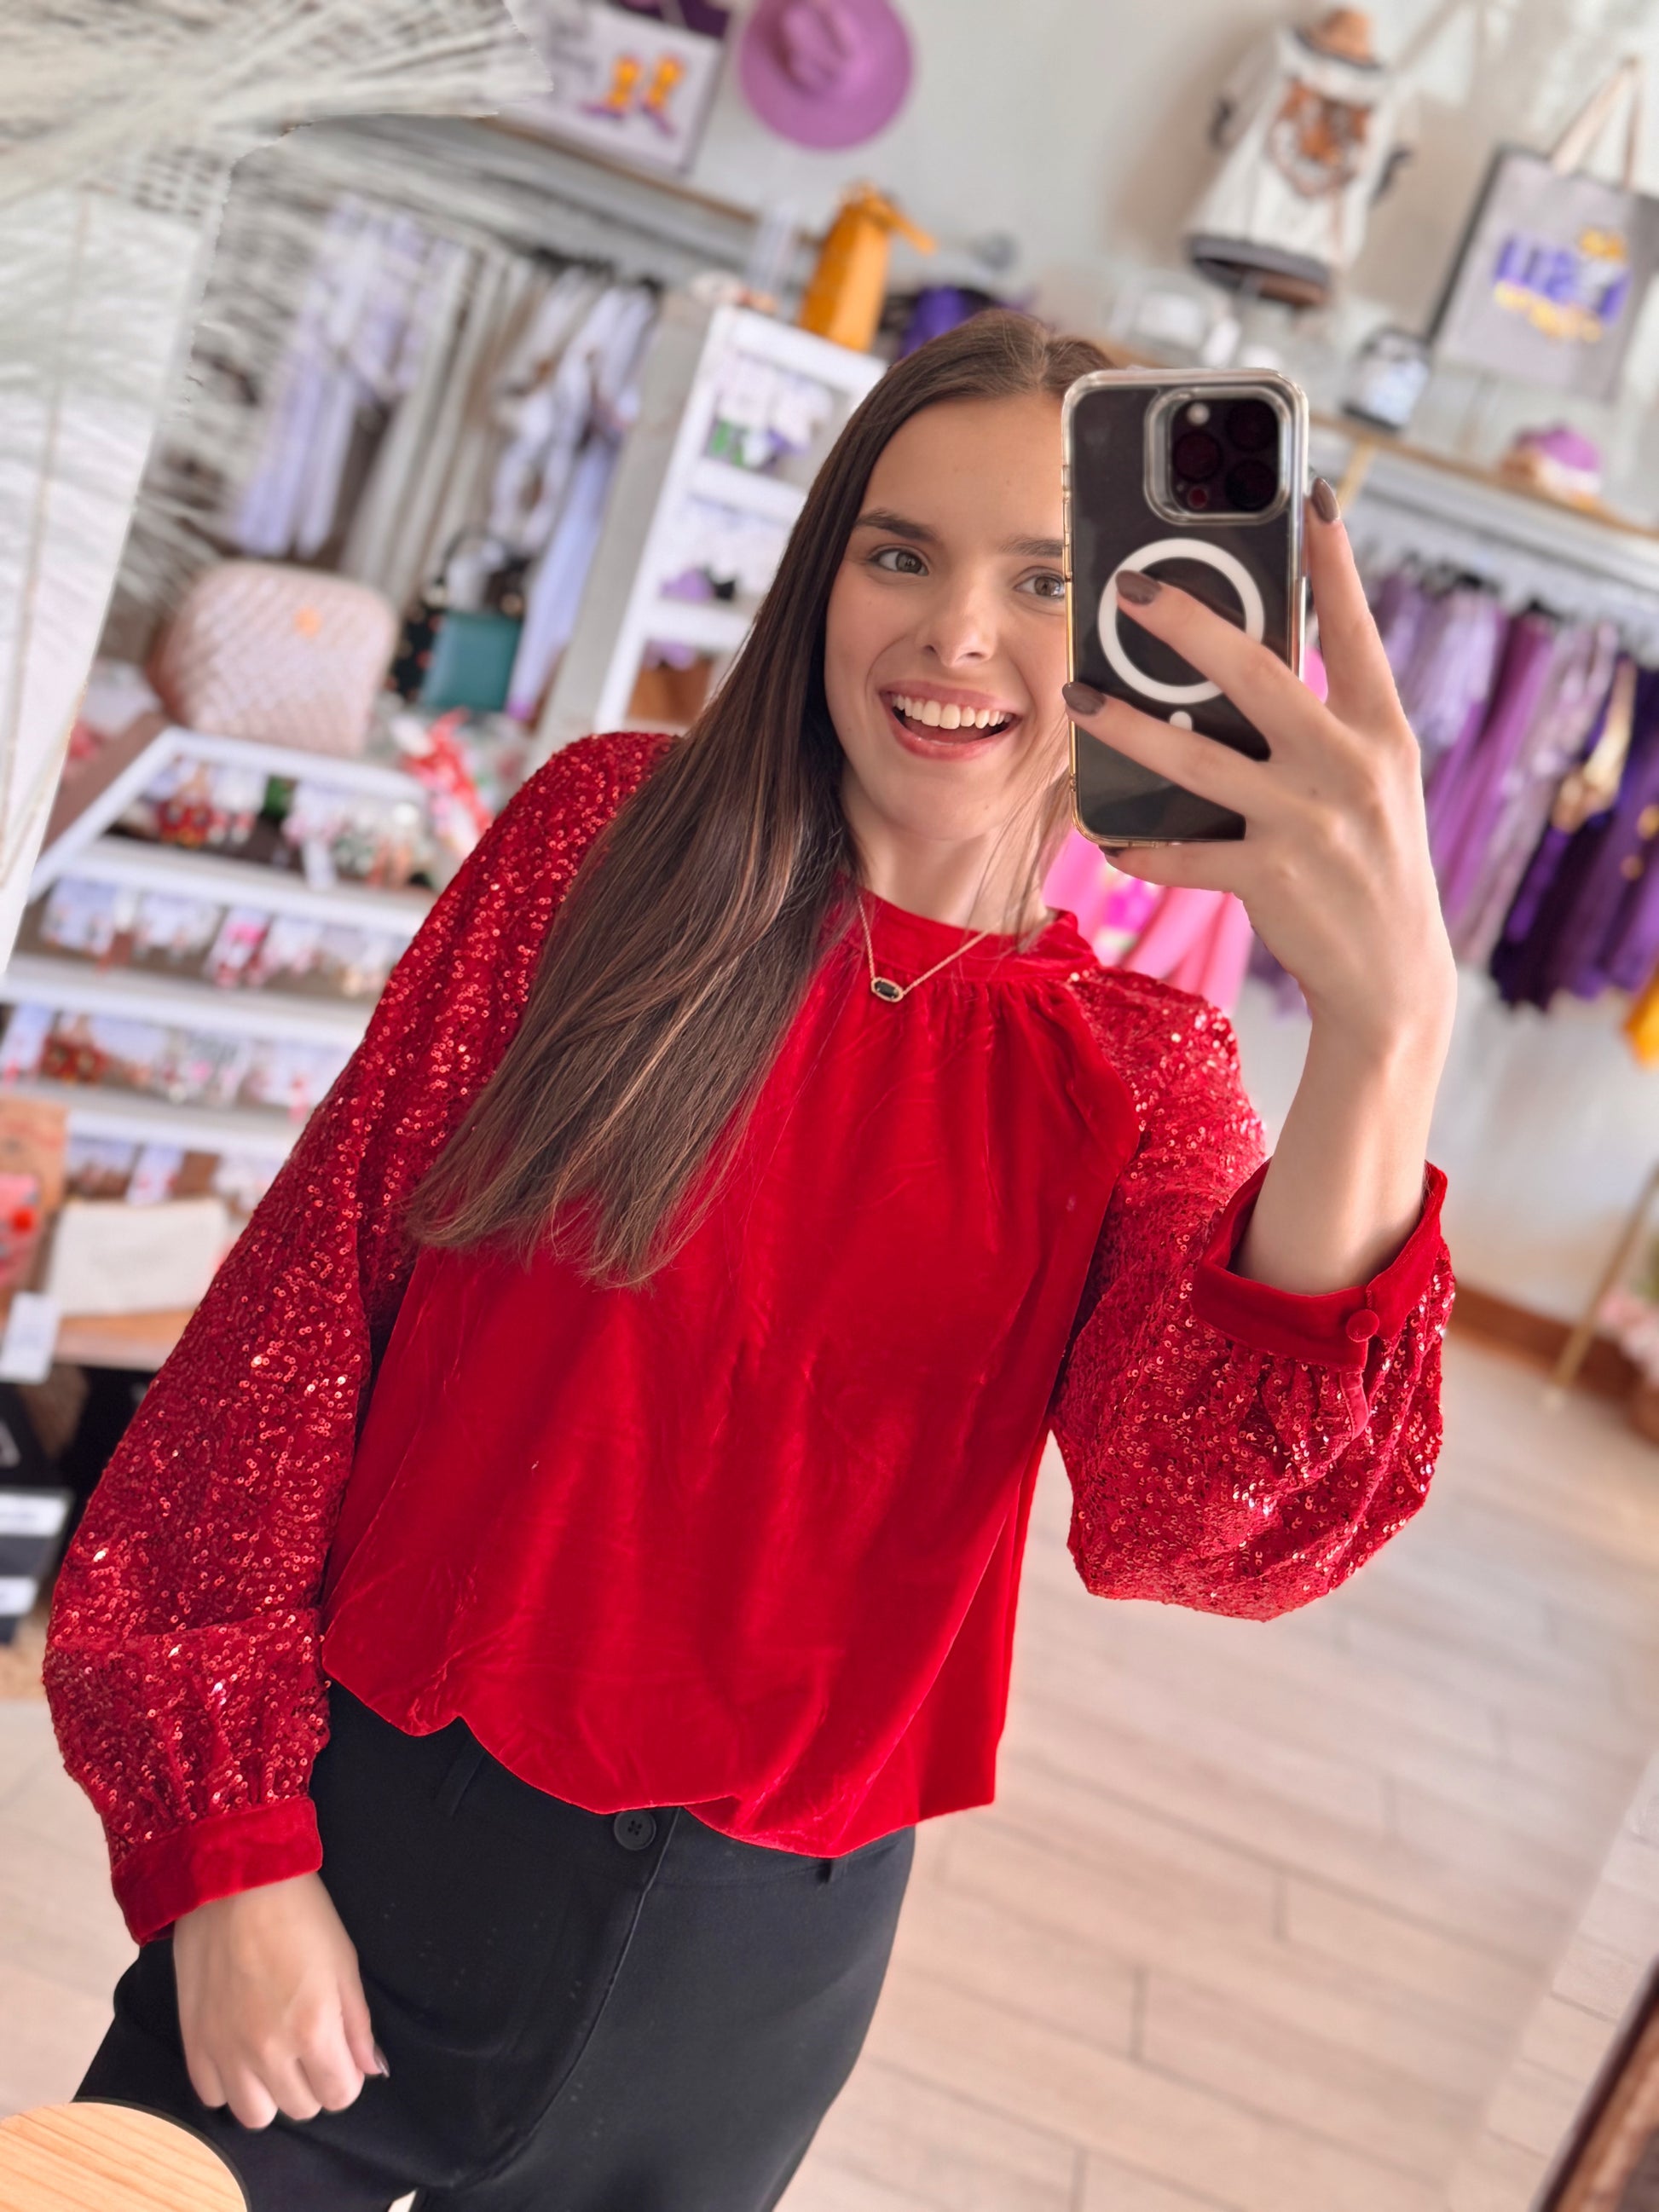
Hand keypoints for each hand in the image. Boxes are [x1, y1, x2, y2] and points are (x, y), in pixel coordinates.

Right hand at [173, 1871, 385, 2129]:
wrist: (235, 1880)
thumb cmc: (300, 1914)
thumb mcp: (345, 1963)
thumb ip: (358, 2025)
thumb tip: (369, 2070)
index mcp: (312, 2030)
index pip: (340, 2095)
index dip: (347, 2077)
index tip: (341, 2054)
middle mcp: (267, 2052)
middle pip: (301, 2108)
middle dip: (313, 2082)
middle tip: (309, 2045)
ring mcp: (225, 2051)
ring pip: (255, 2114)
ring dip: (271, 2092)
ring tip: (275, 2055)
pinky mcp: (193, 2041)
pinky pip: (212, 2095)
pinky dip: (229, 2083)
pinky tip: (239, 2051)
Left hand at [1062, 483, 1455, 1058]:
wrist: (1393, 977)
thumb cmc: (1367, 863)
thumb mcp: (1367, 783)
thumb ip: (1316, 727)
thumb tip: (1236, 671)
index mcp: (1380, 730)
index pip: (1354, 627)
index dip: (1331, 560)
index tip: (1307, 492)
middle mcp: (1349, 765)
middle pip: (1257, 674)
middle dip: (1187, 624)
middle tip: (1128, 585)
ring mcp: (1310, 822)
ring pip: (1198, 760)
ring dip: (1128, 727)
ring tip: (1078, 698)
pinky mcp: (1274, 878)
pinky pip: (1185, 854)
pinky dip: (1142, 847)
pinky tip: (1107, 835)